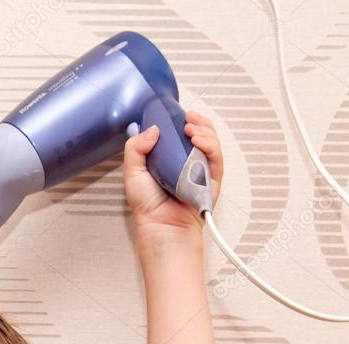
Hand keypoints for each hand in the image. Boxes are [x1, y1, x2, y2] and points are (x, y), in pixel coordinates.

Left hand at [123, 109, 222, 244]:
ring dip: (204, 130)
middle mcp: (188, 163)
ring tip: (191, 128)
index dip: (182, 121)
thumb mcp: (132, 171)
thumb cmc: (147, 205)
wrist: (160, 225)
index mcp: (171, 159)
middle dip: (197, 121)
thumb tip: (153, 129)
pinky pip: (216, 158)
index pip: (181, 134)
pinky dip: (210, 146)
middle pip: (201, 134)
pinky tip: (198, 140)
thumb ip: (136, 148)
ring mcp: (202, 170)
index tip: (177, 113)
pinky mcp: (212, 180)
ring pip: (211, 143)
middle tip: (187, 118)